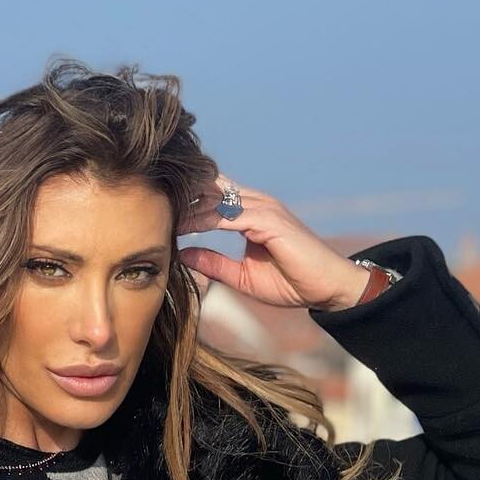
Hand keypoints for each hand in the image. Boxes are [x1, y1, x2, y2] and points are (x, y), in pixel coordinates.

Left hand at [178, 173, 370, 312]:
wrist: (325, 288)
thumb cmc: (290, 283)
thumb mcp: (241, 276)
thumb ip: (214, 263)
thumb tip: (184, 254)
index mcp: (251, 213)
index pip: (213, 200)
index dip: (186, 206)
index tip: (159, 216)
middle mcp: (257, 204)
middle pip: (211, 191)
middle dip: (183, 199)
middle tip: (153, 207)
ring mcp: (264, 209)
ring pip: (217, 199)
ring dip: (189, 206)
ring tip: (162, 214)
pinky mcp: (270, 220)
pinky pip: (230, 215)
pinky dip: (206, 219)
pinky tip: (185, 225)